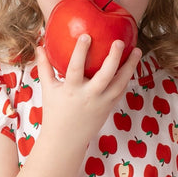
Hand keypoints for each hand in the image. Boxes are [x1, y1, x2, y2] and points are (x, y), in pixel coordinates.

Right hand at [35, 36, 141, 150]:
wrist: (66, 140)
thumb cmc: (55, 112)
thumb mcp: (48, 90)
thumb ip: (45, 67)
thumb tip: (40, 46)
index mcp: (71, 91)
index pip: (75, 68)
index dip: (80, 52)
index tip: (86, 36)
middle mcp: (88, 97)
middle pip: (104, 76)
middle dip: (113, 58)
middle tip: (119, 42)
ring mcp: (102, 103)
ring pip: (120, 84)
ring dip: (130, 67)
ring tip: (137, 50)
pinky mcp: (110, 107)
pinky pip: (121, 90)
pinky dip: (127, 77)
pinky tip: (132, 64)